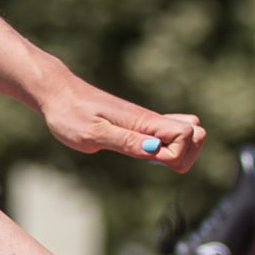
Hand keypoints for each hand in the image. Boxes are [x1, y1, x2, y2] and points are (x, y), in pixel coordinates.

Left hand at [39, 72, 203, 172]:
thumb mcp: (93, 133)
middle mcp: (151, 120)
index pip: (188, 135)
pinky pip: (169, 136)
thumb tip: (156, 151)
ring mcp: (147, 122)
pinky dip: (166, 148)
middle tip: (153, 161)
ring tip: (146, 157)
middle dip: (185, 156)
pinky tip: (146, 152)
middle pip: (196, 136)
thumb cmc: (70, 113)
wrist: (57, 94)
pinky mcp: (139, 125)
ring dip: (176, 153)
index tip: (151, 158)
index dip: (177, 154)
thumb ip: (125, 142)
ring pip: (186, 136)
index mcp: (144, 121)